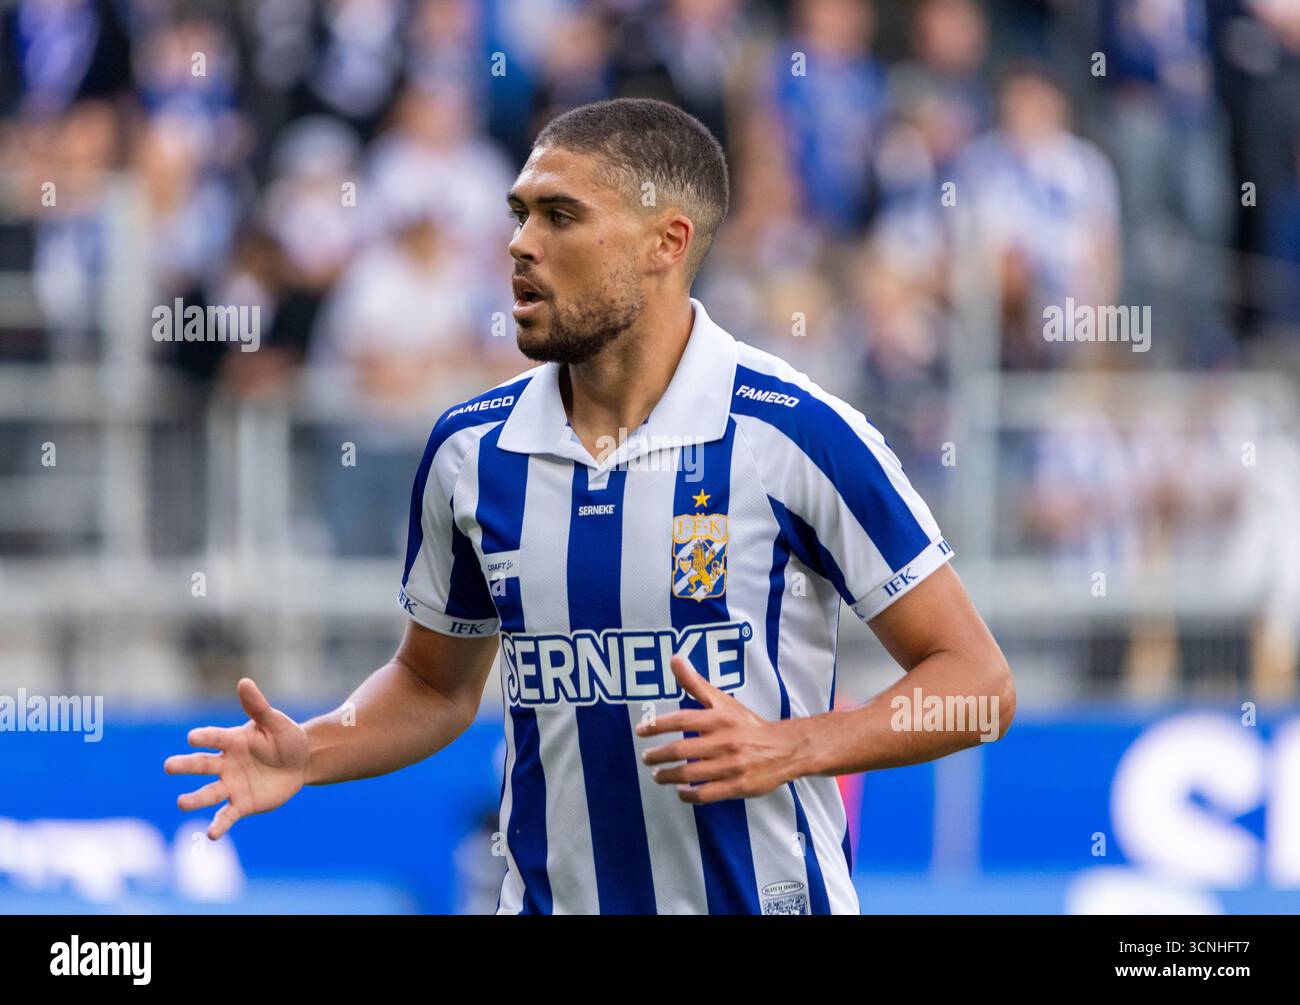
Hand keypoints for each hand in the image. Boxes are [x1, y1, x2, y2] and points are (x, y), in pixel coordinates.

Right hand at [164, 678, 310, 838]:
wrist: (301, 762)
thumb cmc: (285, 738)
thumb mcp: (275, 722)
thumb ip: (258, 707)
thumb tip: (244, 682)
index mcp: (232, 740)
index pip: (215, 737)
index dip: (205, 736)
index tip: (192, 737)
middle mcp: (226, 763)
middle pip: (202, 764)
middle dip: (185, 765)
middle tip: (168, 766)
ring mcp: (232, 785)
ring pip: (209, 793)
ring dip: (195, 799)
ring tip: (181, 803)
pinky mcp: (242, 804)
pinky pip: (227, 815)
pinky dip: (219, 825)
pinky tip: (211, 835)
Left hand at [635, 655, 806, 803]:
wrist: (785, 748)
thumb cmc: (748, 725)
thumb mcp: (724, 701)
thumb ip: (696, 683)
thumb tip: (674, 659)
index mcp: (720, 718)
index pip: (682, 719)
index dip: (657, 725)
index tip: (640, 730)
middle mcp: (725, 740)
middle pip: (682, 749)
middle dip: (658, 755)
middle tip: (646, 757)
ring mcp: (731, 765)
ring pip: (690, 773)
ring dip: (668, 776)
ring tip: (658, 775)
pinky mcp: (738, 786)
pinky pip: (706, 793)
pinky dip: (688, 794)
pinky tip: (680, 790)